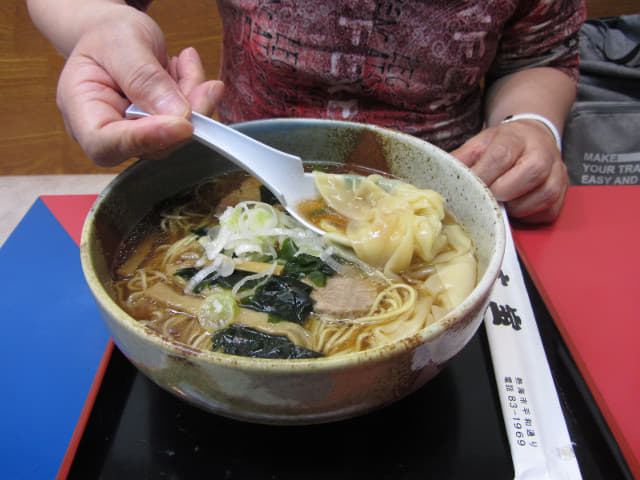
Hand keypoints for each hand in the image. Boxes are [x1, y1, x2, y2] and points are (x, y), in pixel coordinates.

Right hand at [56, 8, 223, 165]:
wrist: (114, 33)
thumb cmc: (108, 35)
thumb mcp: (122, 42)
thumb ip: (145, 77)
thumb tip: (178, 114)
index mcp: (81, 109)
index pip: (105, 143)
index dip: (144, 140)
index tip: (182, 124)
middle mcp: (107, 131)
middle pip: (148, 147)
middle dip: (183, 118)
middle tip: (205, 86)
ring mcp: (135, 136)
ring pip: (175, 138)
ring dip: (195, 103)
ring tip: (189, 63)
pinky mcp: (159, 132)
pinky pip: (187, 125)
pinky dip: (197, 97)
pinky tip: (187, 67)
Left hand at [451, 119, 568, 222]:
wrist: (531, 137)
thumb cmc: (502, 145)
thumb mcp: (478, 144)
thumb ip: (460, 159)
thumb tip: (440, 177)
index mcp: (516, 138)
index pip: (501, 156)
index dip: (484, 176)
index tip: (471, 189)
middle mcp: (543, 153)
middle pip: (529, 174)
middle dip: (502, 192)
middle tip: (487, 198)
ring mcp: (557, 173)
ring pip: (542, 197)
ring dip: (516, 207)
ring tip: (502, 203)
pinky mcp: (562, 193)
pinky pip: (548, 212)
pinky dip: (529, 216)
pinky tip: (516, 208)